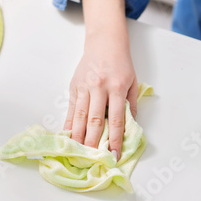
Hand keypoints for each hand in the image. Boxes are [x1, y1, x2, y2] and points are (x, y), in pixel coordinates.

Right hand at [63, 0, 136, 160]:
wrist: (104, 43)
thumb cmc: (121, 65)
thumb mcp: (132, 83)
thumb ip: (130, 105)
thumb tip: (130, 127)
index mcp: (117, 88)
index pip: (116, 119)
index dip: (116, 139)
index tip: (115, 154)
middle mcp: (99, 88)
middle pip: (95, 120)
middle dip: (95, 141)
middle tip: (94, 157)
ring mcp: (84, 87)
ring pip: (80, 116)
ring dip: (80, 136)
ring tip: (79, 152)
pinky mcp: (74, 87)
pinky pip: (71, 109)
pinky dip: (69, 124)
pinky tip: (69, 136)